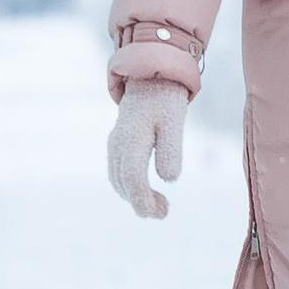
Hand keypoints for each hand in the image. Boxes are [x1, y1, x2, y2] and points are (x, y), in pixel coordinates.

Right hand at [107, 80, 189, 218]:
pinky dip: (128, 187)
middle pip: (123, 183)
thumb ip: (171, 150)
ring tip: (160, 204)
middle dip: (142, 203)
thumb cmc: (165, 99)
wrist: (150, 76)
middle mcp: (118, 143)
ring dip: (135, 197)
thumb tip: (169, 179)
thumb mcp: (174, 121)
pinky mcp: (116, 144)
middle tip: (165, 211)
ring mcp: (114, 143)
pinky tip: (146, 191)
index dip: (144, 201)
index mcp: (132, 138)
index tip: (161, 212)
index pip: (133, 179)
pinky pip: (117, 172)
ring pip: (117, 180)